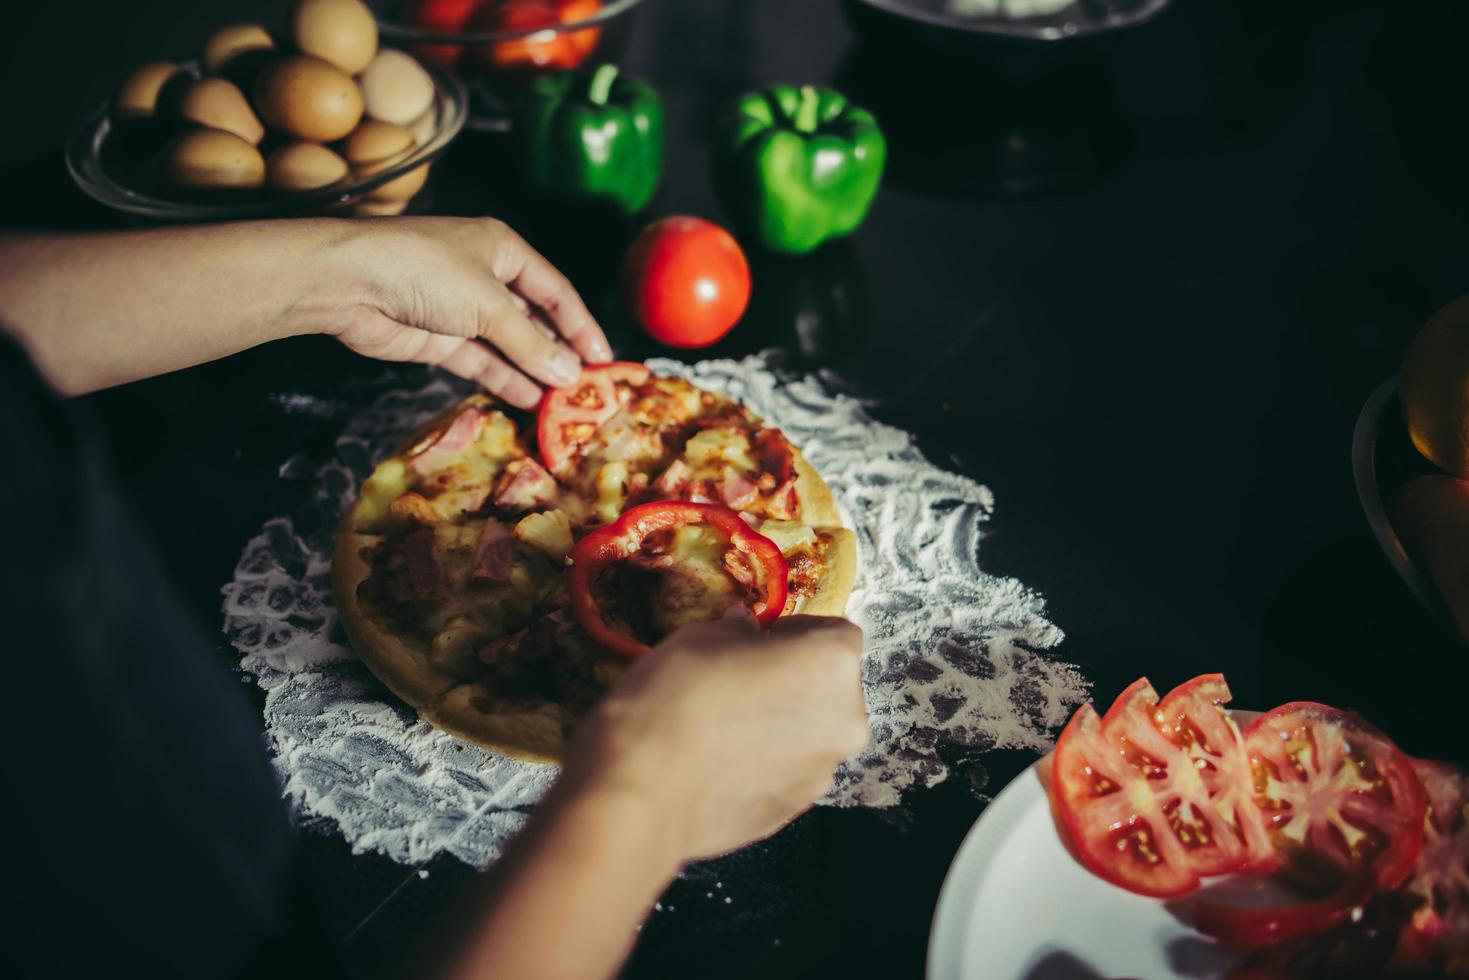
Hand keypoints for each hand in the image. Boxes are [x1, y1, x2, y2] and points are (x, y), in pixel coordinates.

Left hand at [327, 217, 610, 407]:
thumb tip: (569, 374)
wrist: (350, 282)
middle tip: (585, 387)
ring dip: (533, 371)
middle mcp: (484, 276)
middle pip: (533, 320)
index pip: (556, 291)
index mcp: (502, 249)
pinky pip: (482, 362)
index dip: (581, 325)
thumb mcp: (488, 304)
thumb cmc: (425, 270)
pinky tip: (529, 399)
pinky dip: (505, 379)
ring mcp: (460, 310)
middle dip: (558, 353)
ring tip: (561, 401)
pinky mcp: (439, 339)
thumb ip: (531, 344)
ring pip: (508, 345)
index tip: (603, 359)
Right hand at [562, 616, 869, 863]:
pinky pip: (788, 773)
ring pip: (811, 734)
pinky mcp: (795, 812)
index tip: (758, 640)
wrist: (641, 791)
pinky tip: (719, 764)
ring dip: (783, 724)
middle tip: (741, 683)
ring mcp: (823, 773)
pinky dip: (766, 764)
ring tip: (725, 729)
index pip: (836, 632)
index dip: (796, 631)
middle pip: (831, 689)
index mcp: (834, 664)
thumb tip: (747, 628)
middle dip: (796, 681)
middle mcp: (847, 720)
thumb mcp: (700, 636)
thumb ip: (738, 630)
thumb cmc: (676, 696)